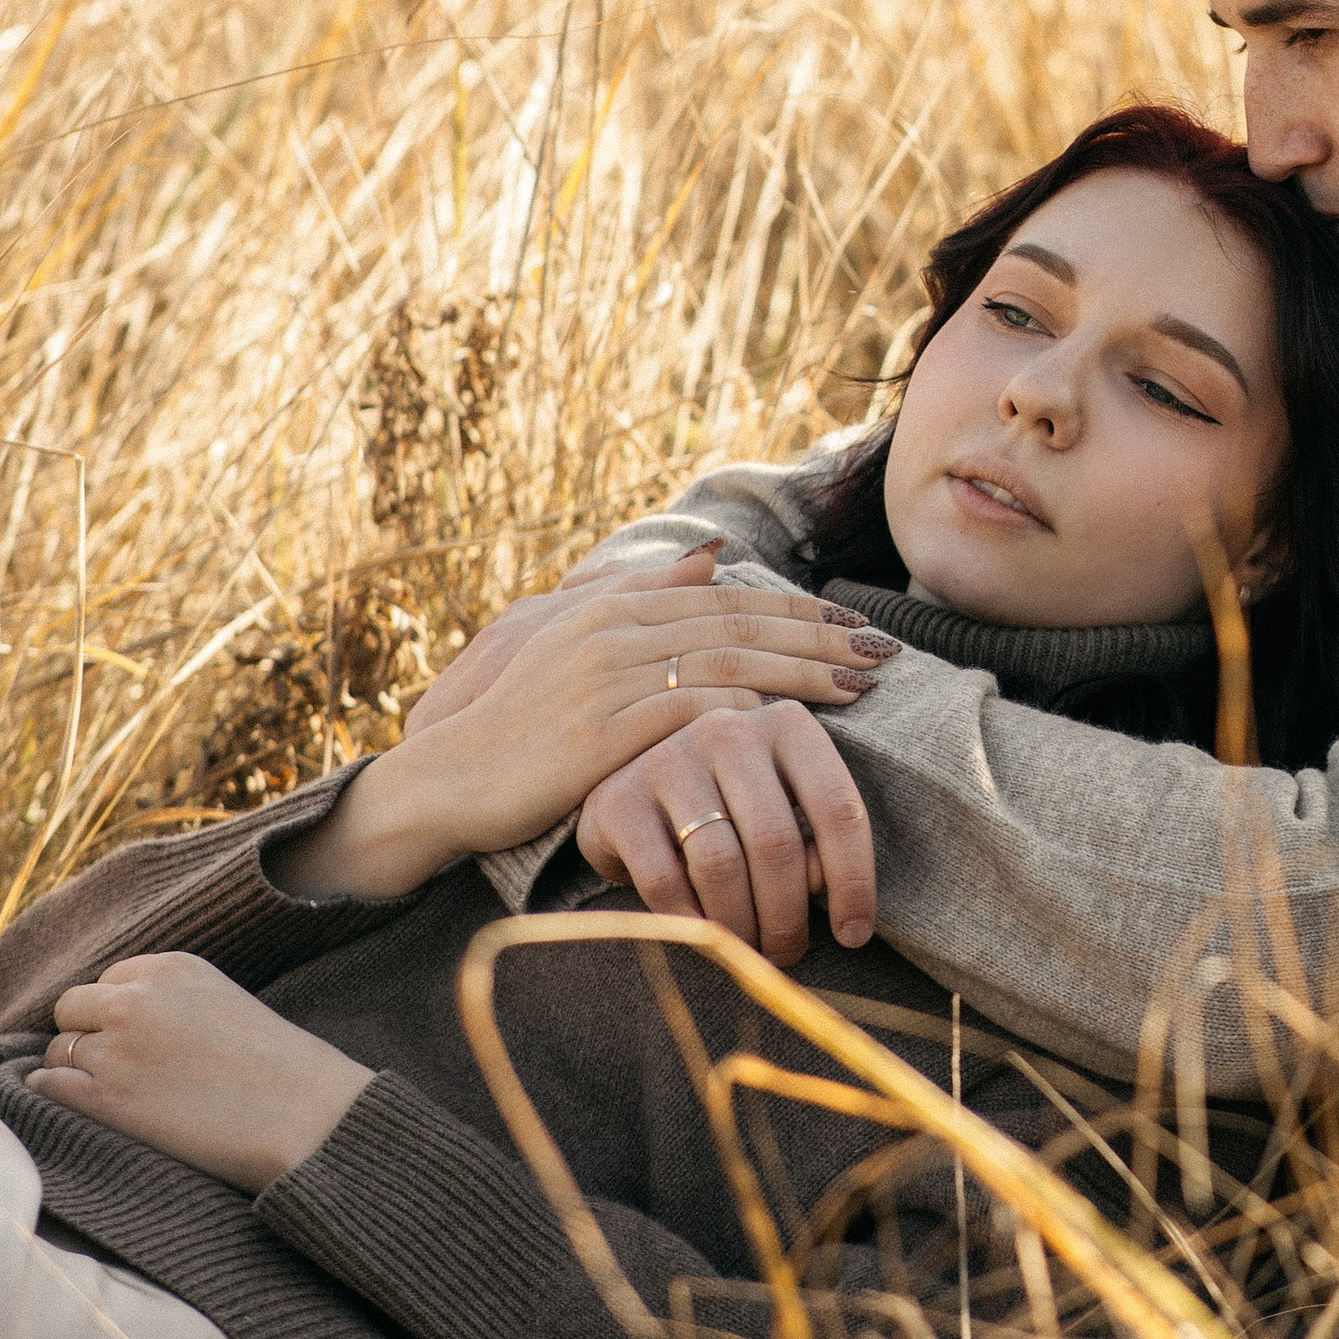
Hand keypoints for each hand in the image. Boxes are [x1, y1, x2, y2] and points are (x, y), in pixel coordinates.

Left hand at [30, 956, 369, 1192]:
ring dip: (76, 1072)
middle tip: (119, 1070)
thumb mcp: (223, 1003)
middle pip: (73, 1009)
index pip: (108, 982)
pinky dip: (55, 1097)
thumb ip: (171, 1001)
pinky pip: (48, 1086)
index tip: (136, 1042)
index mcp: (172, 967)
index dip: (116, 1014)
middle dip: (88, 1036)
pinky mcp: (106, 1098)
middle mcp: (136, 999)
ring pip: (58, 1051)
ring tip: (116, 1097)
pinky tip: (82, 1109)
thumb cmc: (279, 1068)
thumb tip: (116, 1027)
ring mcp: (116, 1048)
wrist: (303, 1115)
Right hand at [275, 554, 899, 903]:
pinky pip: (689, 711)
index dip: (801, 609)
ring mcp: (607, 678)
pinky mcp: (601, 731)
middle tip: (883, 649)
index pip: (730, 599)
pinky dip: (744, 708)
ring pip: (728, 661)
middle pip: (742, 624)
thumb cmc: (526, 725)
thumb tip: (709, 559)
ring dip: (803, 671)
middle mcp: (616, 628)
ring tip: (861, 684)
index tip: (856, 622)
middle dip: (820, 635)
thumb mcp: (580, 645)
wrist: (455, 779)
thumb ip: (647, 599)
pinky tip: (789, 720)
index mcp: (617, 605)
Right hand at [577, 698, 876, 958]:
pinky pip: (665, 881)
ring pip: (721, 865)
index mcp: (787, 725)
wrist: (636, 790)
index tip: (854, 934)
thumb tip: (818, 886)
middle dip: (788, 916)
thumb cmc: (732, 806)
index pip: (838, 808)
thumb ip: (812, 839)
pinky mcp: (620, 800)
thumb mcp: (785, 808)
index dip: (853, 879)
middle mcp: (729, 730)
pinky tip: (704, 936)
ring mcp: (670, 759)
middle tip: (788, 954)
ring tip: (749, 950)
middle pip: (776, 842)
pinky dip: (691, 920)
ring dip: (741, 925)